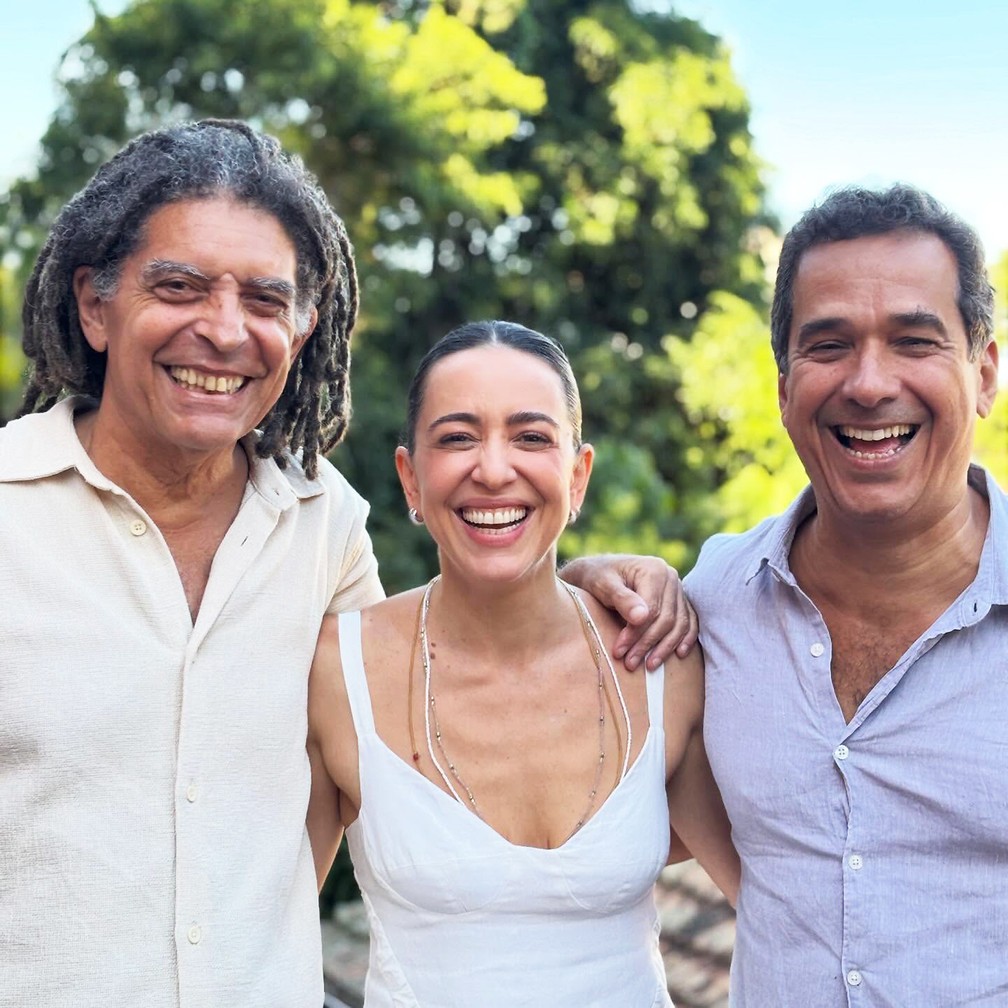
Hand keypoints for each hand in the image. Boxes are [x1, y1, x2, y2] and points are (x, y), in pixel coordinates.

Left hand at [559, 554, 697, 670]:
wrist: (599, 571)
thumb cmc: (598, 577)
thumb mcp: (603, 585)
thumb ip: (622, 599)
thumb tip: (641, 617)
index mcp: (654, 570)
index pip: (652, 609)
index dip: (637, 634)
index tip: (620, 651)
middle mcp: (671, 577)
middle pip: (667, 618)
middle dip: (648, 644)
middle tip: (630, 663)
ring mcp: (677, 589)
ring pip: (679, 623)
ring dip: (666, 647)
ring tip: (649, 666)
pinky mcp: (679, 600)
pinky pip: (689, 621)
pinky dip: (685, 638)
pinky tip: (678, 654)